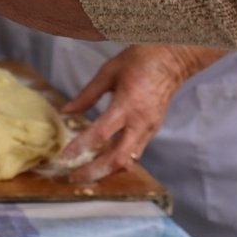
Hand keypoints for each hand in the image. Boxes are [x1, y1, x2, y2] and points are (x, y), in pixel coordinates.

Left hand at [56, 45, 197, 183]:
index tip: (64, 157)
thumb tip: (67, 111)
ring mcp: (149, 129)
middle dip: (94, 172)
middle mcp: (140, 122)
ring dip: (106, 171)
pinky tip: (102, 162)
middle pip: (118, 159)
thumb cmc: (140, 60)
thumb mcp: (108, 72)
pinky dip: (117, 162)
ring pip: (128, 162)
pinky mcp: (153, 131)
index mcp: (127, 104)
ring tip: (85, 174)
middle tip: (73, 177)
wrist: (172, 58)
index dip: (81, 147)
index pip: (102, 133)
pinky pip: (135, 154)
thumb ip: (87, 95)